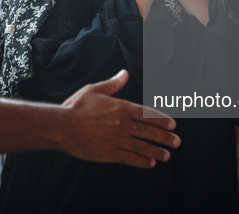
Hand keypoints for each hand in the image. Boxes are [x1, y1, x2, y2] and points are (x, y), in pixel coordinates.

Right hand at [60, 70, 180, 168]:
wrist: (61, 126)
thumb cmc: (76, 106)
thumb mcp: (95, 90)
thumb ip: (113, 84)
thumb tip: (124, 74)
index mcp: (121, 108)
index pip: (147, 114)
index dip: (162, 120)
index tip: (173, 125)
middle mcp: (122, 124)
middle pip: (148, 131)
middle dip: (165, 137)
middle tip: (177, 142)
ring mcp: (116, 140)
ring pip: (142, 146)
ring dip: (156, 151)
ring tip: (167, 155)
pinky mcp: (108, 153)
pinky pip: (129, 158)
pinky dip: (141, 161)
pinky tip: (150, 163)